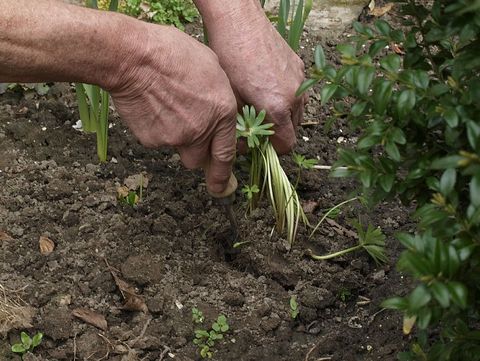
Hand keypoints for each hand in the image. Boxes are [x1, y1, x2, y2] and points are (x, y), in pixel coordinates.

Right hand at [108, 24, 236, 193]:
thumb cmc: (173, 53)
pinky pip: (157, 140)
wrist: (134, 58)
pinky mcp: (151, 140)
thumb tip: (221, 110)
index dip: (224, 175)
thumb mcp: (212, 66)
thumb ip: (220, 96)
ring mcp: (175, 138)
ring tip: (165, 107)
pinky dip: (155, 129)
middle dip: (195, 153)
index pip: (226, 154)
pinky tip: (151, 107)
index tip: (223, 187)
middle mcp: (201, 131)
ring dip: (175, 138)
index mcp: (222, 112)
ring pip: (177, 150)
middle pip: (199, 161)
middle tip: (186, 133)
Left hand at [199, 1, 306, 153]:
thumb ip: (242, 126)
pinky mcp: (298, 65)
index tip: (260, 144)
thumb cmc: (229, 58)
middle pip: (294, 129)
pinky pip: (297, 90)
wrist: (239, 21)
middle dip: (278, 133)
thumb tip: (243, 144)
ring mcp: (299, 79)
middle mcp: (294, 96)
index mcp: (278, 108)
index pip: (288, 144)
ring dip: (283, 115)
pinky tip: (265, 85)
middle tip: (257, 126)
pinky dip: (286, 95)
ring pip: (297, 110)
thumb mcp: (231, 98)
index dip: (274, 150)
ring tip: (261, 105)